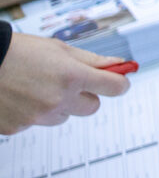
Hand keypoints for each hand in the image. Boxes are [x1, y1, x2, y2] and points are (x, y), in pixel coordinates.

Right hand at [0, 36, 131, 135]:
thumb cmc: (18, 51)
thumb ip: (91, 60)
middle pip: (92, 107)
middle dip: (87, 95)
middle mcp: (57, 100)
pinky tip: (21, 96)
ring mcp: (38, 117)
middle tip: (71, 82)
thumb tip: (118, 64)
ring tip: (37, 86)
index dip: (120, 83)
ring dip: (59, 104)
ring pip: (64, 115)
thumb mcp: (58, 49)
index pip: (114, 87)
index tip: (119, 81)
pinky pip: (39, 122)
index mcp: (71, 76)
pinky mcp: (19, 128)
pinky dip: (35, 112)